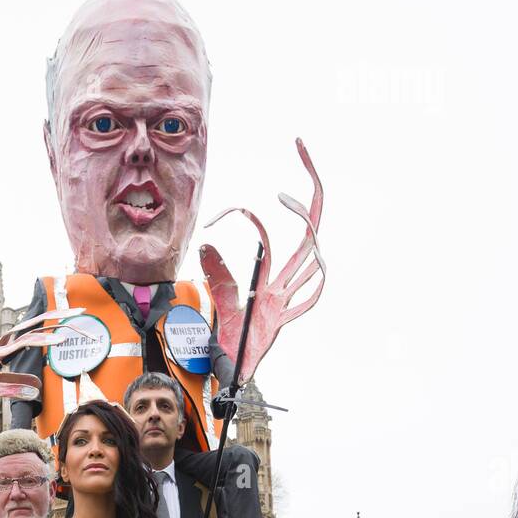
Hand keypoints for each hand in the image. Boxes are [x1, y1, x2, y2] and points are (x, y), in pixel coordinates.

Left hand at [201, 139, 323, 379]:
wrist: (234, 370)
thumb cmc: (232, 336)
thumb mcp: (222, 298)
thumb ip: (218, 272)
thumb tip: (205, 243)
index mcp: (272, 275)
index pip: (271, 233)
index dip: (253, 215)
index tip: (230, 207)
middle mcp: (285, 282)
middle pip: (308, 229)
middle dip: (311, 186)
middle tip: (301, 146)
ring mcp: (287, 298)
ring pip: (309, 257)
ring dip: (307, 227)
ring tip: (295, 198)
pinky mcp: (283, 320)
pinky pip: (305, 299)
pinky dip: (312, 281)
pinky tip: (313, 255)